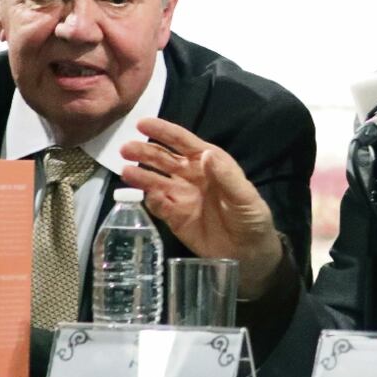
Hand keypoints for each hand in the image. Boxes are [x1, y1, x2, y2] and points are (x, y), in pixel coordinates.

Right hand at [120, 117, 281, 298]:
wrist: (249, 253)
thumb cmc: (251, 217)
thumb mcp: (244, 196)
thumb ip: (226, 175)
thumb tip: (206, 154)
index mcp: (209, 163)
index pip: (182, 142)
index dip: (163, 131)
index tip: (142, 123)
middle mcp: (191, 175)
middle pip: (163, 159)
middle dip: (144, 152)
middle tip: (125, 149)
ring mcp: (181, 196)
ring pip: (155, 181)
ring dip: (140, 176)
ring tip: (125, 172)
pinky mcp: (175, 218)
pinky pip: (158, 206)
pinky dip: (151, 201)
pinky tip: (147, 197)